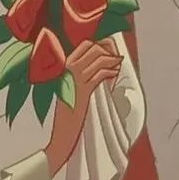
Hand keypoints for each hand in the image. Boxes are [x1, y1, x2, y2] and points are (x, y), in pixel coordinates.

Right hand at [42, 38, 122, 174]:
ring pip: (99, 58)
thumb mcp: (70, 89)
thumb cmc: (68, 114)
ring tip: (117, 66)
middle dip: (110, 49)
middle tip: (117, 58)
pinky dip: (111, 72)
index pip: (85, 44)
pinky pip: (101, 74)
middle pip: (94, 47)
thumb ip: (82, 74)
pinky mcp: (82, 90)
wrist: (62, 136)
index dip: (102, 43)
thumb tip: (103, 62)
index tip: (111, 49)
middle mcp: (66, 69)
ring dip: (113, 61)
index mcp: (62, 67)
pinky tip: (114, 75)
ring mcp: (74, 79)